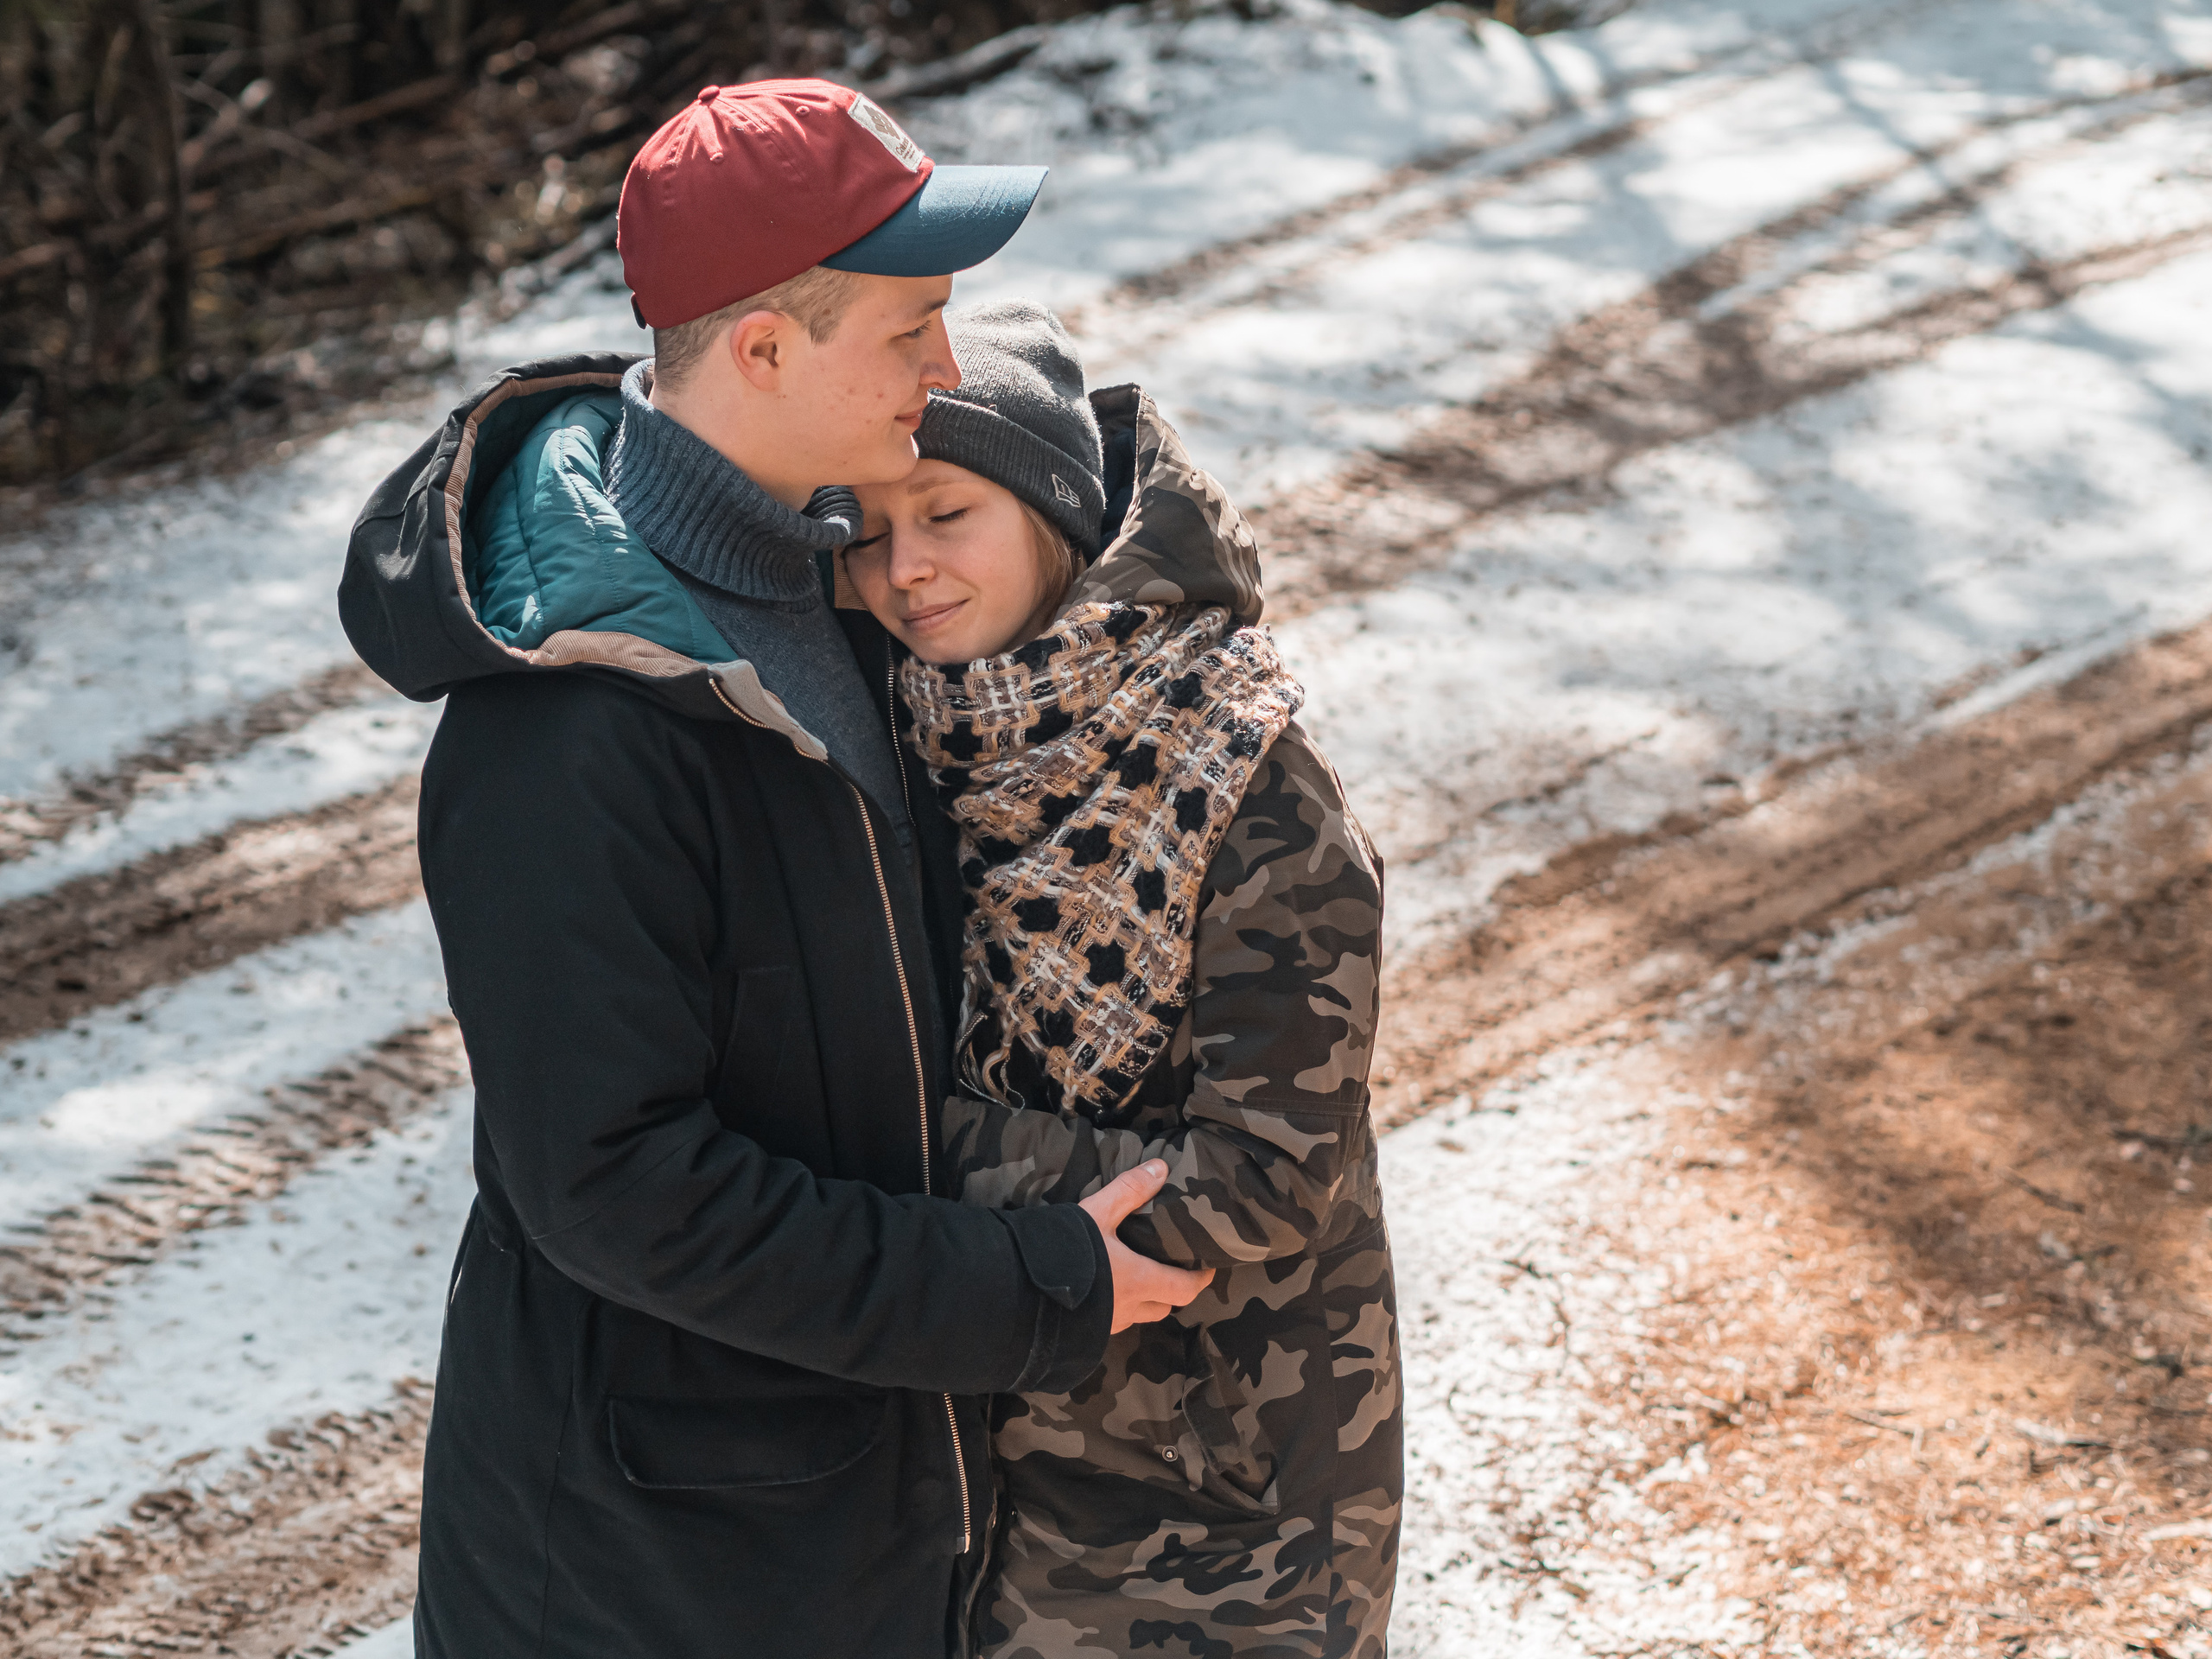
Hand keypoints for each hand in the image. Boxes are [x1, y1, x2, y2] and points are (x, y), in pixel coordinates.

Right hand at [1078, 1160, 1213, 1332]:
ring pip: (1139, 1316)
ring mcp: (1107, 1323)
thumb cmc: (1066, 1252)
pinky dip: (1119, 1308)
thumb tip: (1161, 1168)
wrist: (1020, 1290)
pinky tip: (1105, 1292)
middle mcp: (1128, 1308)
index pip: (1184, 1288)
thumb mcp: (1098, 1212)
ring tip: (1138, 1279)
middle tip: (1173, 1270)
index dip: (1200, 1279)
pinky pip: (1113, 1321)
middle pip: (1164, 1306)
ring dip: (1145, 1301)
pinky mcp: (1087, 1330)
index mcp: (1139, 1281)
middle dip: (1172, 1291)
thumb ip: (1130, 1190)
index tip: (1208, 1266)